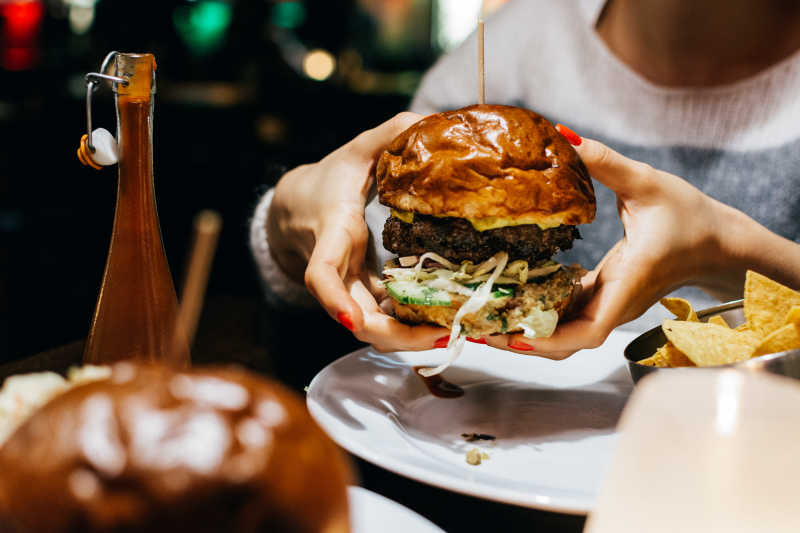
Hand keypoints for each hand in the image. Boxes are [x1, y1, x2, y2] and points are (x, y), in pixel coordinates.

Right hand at [266, 113, 449, 350]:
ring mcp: (351, 287)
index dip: (334, 298)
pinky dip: (411, 327)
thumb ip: (389, 133)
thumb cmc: (330, 179)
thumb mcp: (355, 150)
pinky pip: (386, 319)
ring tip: (453, 335)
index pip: (321, 272)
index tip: (352, 320)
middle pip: (356, 318)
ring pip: (374, 327)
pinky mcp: (365, 294)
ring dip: (409, 339)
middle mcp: (339, 270)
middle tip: (440, 336)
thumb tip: (431, 120)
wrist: (300, 208)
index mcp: (333, 233)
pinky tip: (446, 325)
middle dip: (394, 336)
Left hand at [487, 132, 740, 358]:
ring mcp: (608, 303)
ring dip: (525, 329)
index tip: (512, 337)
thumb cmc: (691, 217)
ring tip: (481, 316)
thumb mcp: (647, 183)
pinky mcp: (604, 296)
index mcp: (626, 285)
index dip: (548, 341)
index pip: (587, 332)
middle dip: (521, 339)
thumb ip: (604, 161)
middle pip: (563, 341)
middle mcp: (614, 303)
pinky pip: (567, 313)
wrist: (718, 242)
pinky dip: (538, 311)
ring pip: (562, 332)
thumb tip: (564, 136)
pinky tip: (507, 298)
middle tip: (476, 326)